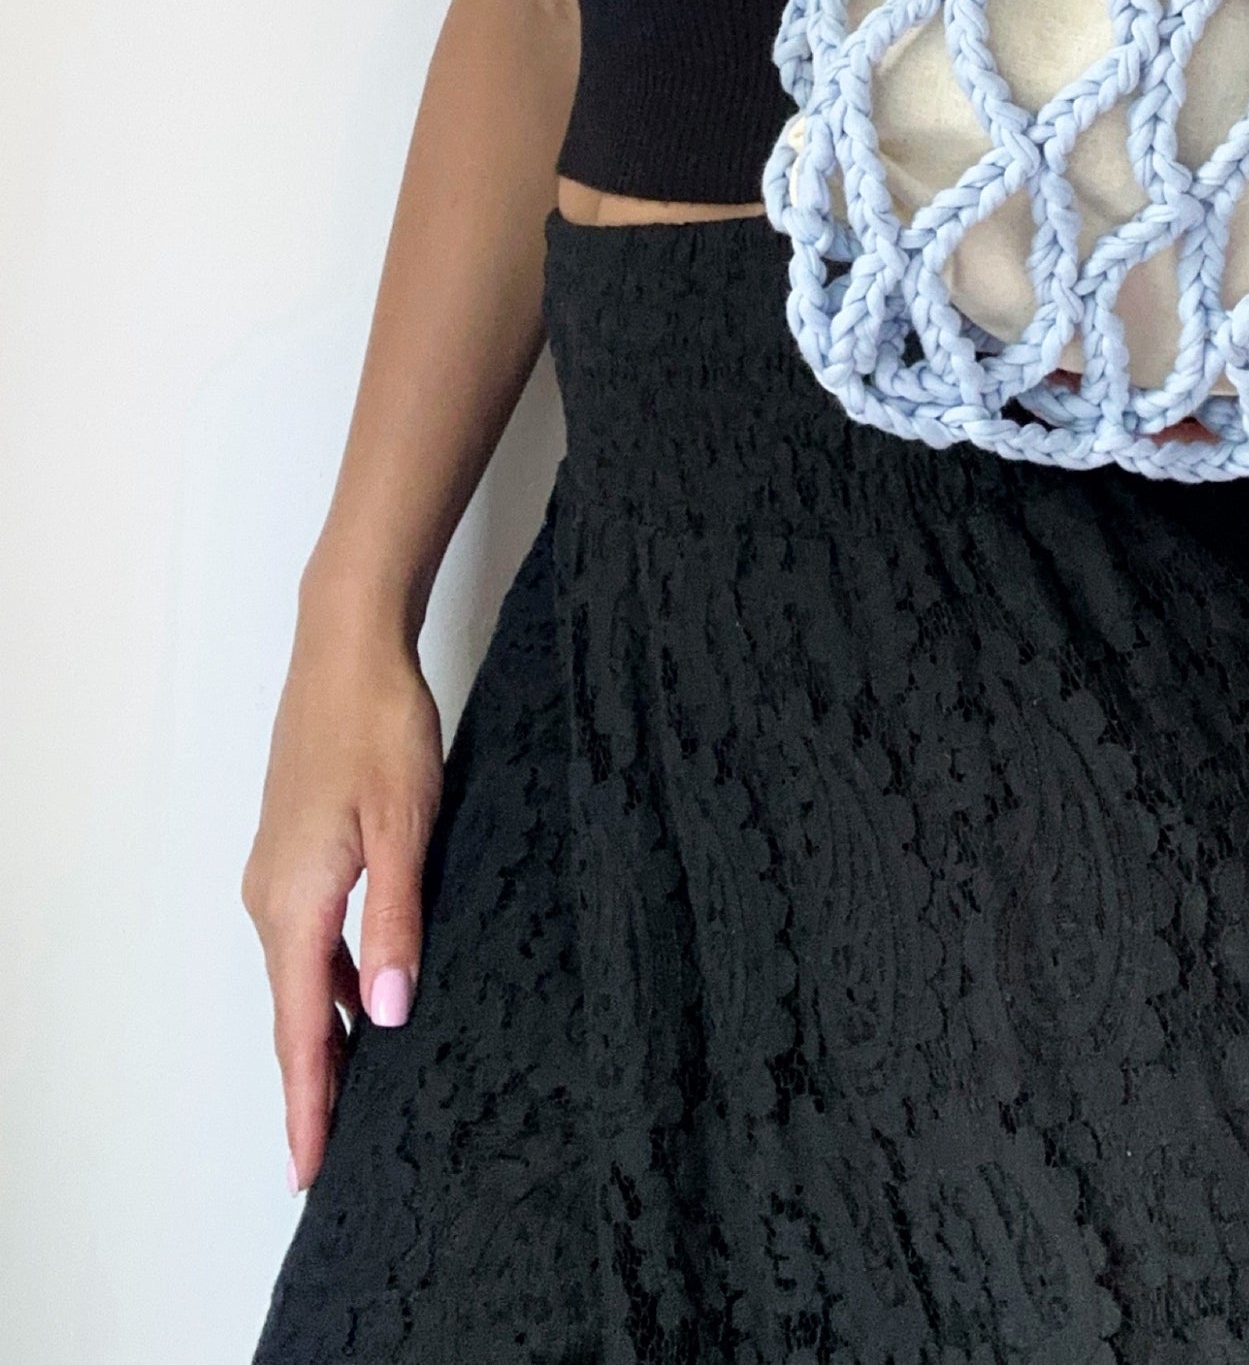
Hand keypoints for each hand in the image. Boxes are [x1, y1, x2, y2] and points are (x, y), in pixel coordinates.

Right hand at [240, 584, 443, 1192]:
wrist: (346, 647)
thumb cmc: (380, 726)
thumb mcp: (406, 822)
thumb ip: (396, 918)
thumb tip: (387, 1011)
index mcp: (294, 903)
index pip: (297, 1028)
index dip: (308, 1104)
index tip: (309, 1172)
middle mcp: (271, 898)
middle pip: (291, 1012)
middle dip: (313, 1084)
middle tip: (333, 1156)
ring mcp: (277, 873)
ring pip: (299, 975)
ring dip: (323, 1032)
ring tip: (354, 1092)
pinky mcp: (295, 850)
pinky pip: (306, 939)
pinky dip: (326, 981)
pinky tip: (362, 995)